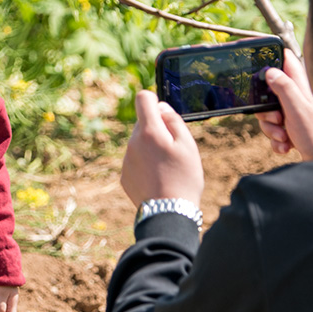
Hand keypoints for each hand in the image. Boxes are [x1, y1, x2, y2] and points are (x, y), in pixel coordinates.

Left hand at [120, 91, 204, 206]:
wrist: (168, 213)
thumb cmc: (183, 178)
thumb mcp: (188, 145)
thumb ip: (174, 121)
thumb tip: (161, 108)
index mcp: (150, 131)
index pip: (143, 98)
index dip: (154, 101)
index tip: (163, 114)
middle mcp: (133, 143)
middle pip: (143, 124)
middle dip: (156, 129)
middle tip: (173, 150)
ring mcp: (126, 160)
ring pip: (139, 144)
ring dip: (151, 148)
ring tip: (167, 168)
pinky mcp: (124, 176)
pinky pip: (135, 161)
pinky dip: (145, 165)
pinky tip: (158, 179)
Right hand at [255, 48, 312, 160]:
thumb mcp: (297, 108)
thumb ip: (284, 88)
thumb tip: (270, 71)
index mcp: (298, 87)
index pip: (284, 59)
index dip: (270, 54)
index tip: (253, 52)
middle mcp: (295, 98)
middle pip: (267, 93)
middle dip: (265, 110)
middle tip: (278, 118)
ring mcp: (292, 114)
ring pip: (267, 115)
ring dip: (271, 129)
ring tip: (285, 136)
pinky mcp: (290, 130)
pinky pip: (273, 132)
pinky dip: (276, 141)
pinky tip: (287, 146)